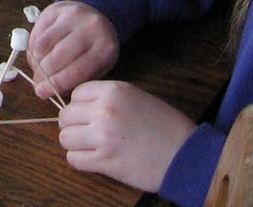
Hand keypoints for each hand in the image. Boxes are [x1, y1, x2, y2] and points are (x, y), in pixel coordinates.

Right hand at [28, 0, 118, 100]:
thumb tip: (52, 91)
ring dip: (36, 61)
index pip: (77, 70)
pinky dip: (33, 48)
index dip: (56, 83)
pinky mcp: (55, 9)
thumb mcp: (99, 66)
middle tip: (37, 85)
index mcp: (104, 48)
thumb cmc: (98, 47)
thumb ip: (79, 80)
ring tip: (37, 71)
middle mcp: (88, 28)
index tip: (42, 93)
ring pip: (44, 43)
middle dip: (43, 74)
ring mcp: (71, 15)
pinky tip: (37, 56)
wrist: (99, 13)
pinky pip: (37, 31)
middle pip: (58, 56)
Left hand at [57, 81, 195, 193]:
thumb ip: (109, 98)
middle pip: (66, 116)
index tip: (89, 115)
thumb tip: (81, 106)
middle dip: (74, 125)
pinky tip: (95, 159)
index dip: (80, 106)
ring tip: (91, 147)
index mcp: (114, 91)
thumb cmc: (166, 127)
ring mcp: (103, 136)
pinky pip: (74, 159)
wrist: (187, 155)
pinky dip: (80, 160)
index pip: (76, 93)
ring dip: (75, 144)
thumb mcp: (137, 97)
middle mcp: (105, 110)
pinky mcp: (105, 161)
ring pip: (65, 138)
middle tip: (88, 133)